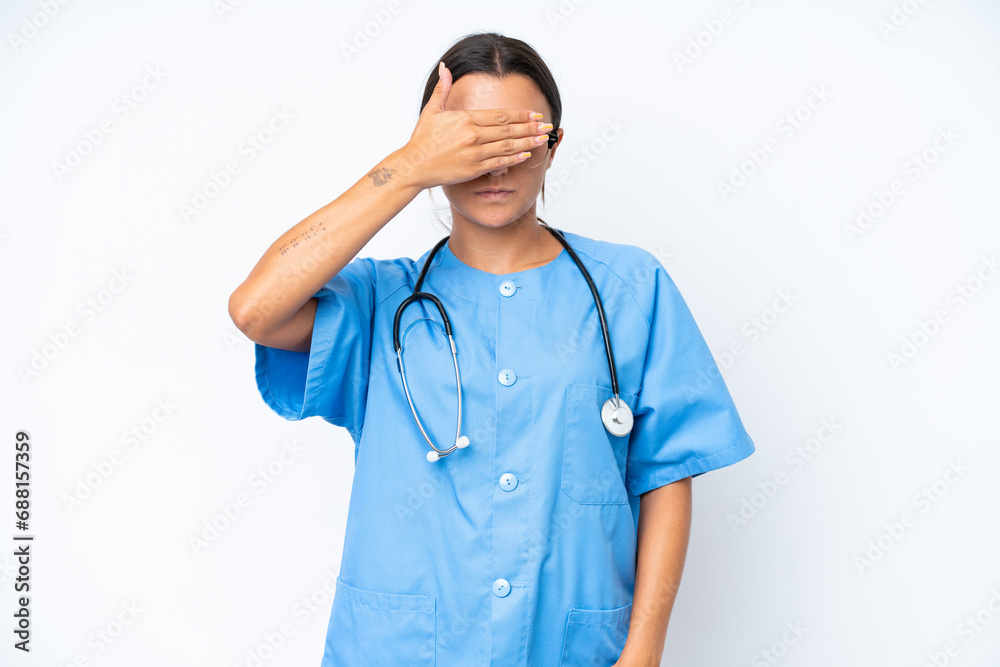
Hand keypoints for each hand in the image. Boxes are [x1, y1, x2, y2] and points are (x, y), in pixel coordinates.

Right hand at [396, 61, 547, 189]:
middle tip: (547, 126)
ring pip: (507, 145)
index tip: (535, 114)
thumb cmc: (422, 140)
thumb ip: (443, 89)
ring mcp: (474, 152)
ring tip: (543, 139)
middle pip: (508, 128)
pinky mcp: (473, 168)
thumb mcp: (432, 111)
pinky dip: (514, 159)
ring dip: (528, 142)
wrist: (414, 166)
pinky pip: (499, 163)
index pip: (499, 115)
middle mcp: (472, 134)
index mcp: (465, 118)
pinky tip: (527, 155)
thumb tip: (445, 67)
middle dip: (530, 127)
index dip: (520, 114)